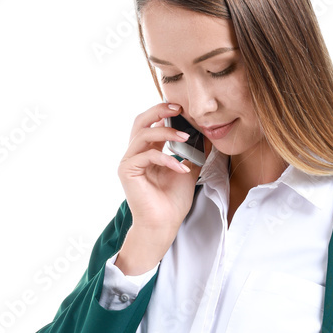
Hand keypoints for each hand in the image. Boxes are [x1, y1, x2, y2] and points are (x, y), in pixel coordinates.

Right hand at [117, 102, 202, 235]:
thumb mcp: (188, 171)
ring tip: (186, 137)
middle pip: (141, 122)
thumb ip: (192, 153)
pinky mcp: (127, 171)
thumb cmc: (173, 202)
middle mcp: (135, 154)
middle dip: (159, 110)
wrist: (164, 225)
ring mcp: (129, 162)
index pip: (152, 124)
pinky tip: (181, 168)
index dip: (164, 112)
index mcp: (147, 152)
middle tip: (178, 108)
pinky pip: (147, 155)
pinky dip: (166, 159)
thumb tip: (205, 136)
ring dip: (167, 132)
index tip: (183, 108)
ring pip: (143, 134)